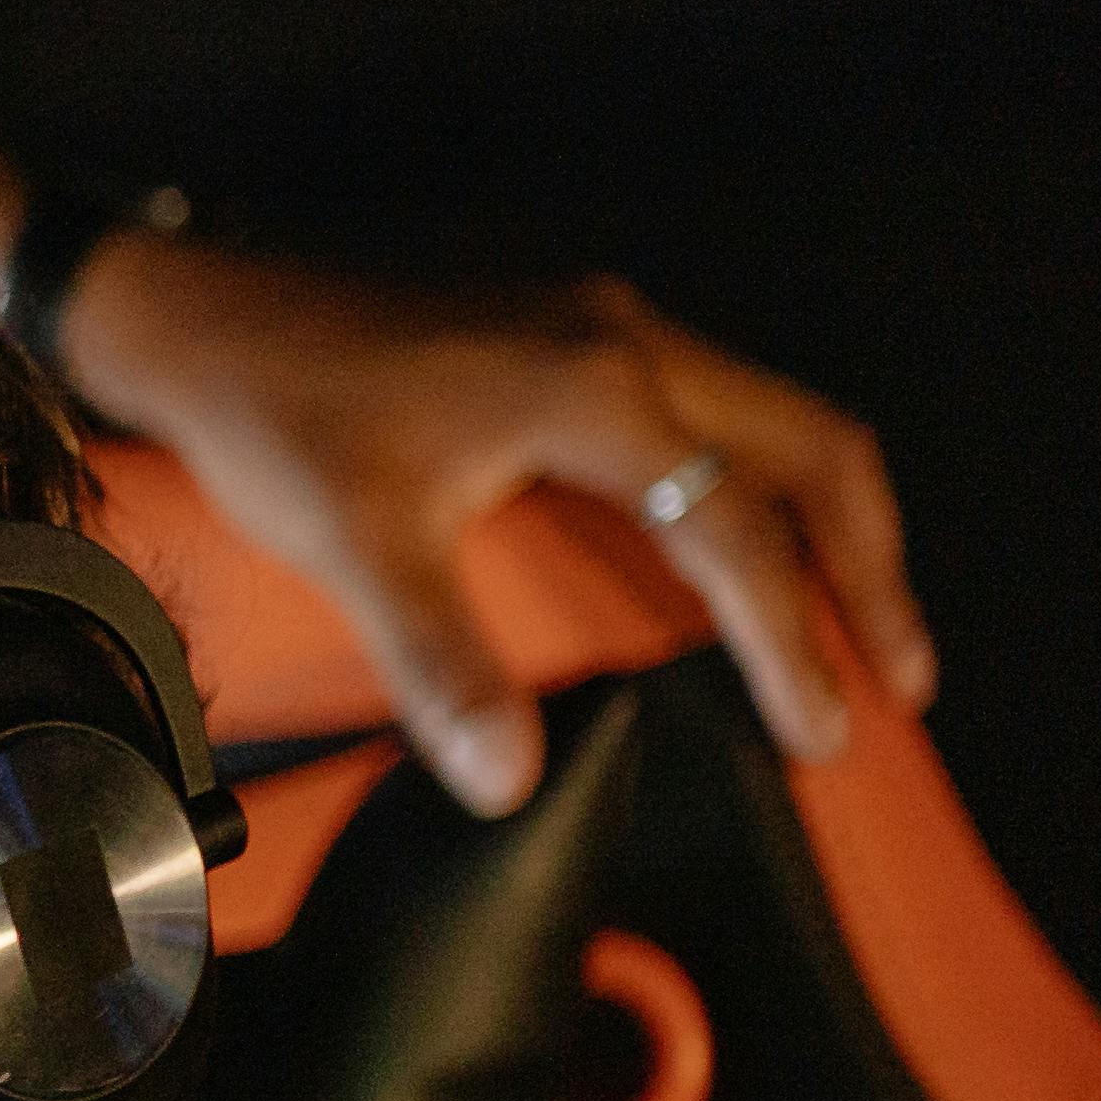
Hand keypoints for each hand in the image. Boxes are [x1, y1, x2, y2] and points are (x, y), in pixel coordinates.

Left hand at [68, 229, 934, 811]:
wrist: (203, 322)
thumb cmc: (276, 420)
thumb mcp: (355, 547)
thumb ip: (441, 663)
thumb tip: (509, 778)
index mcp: (600, 388)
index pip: (737, 533)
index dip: (792, 643)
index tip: (824, 732)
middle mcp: (631, 342)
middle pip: (813, 451)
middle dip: (868, 569)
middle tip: (898, 681)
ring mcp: (607, 331)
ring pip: (775, 421)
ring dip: (826, 522)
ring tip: (857, 629)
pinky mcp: (573, 341)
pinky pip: (716, 413)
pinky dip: (763, 488)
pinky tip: (747, 556)